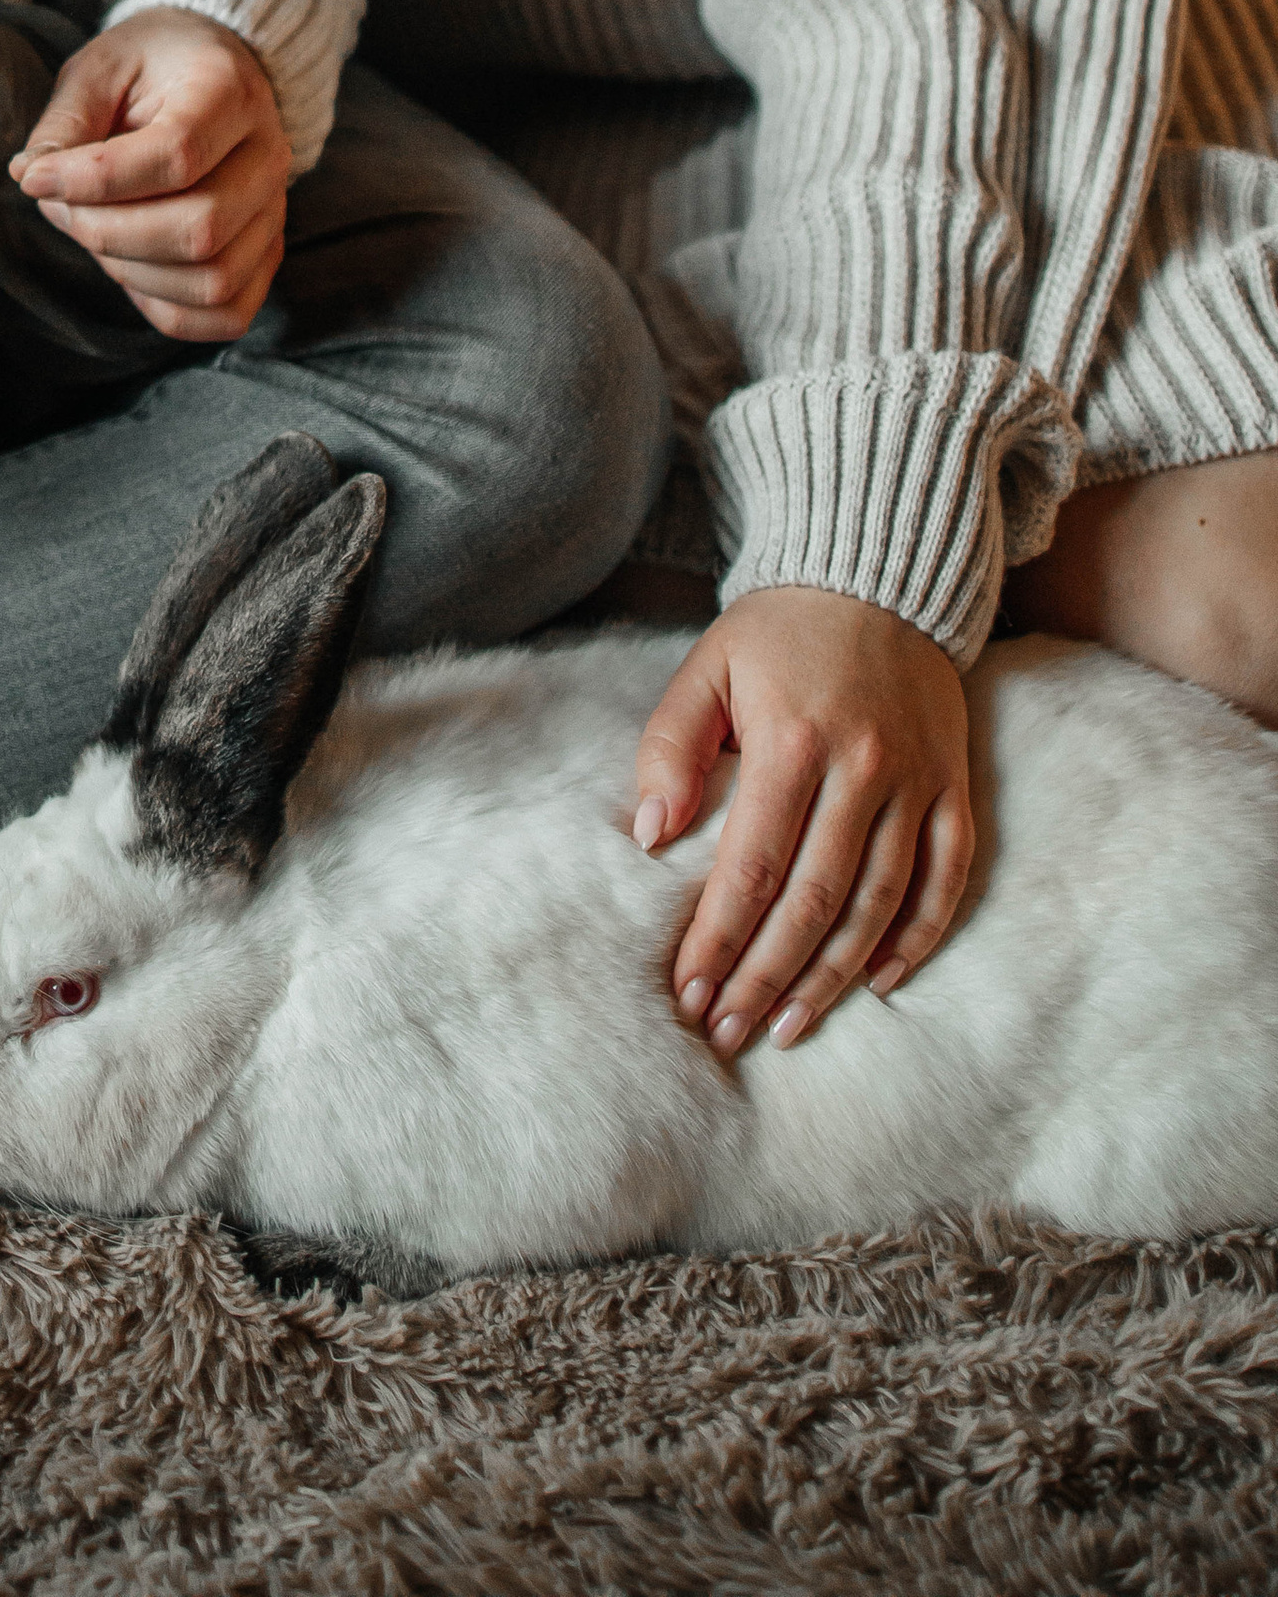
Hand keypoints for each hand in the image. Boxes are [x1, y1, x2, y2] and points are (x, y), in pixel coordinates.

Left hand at [9, 8, 290, 339]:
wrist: (214, 69)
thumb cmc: (150, 65)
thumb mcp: (99, 68)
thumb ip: (66, 123)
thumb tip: (33, 178)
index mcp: (229, 89)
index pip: (175, 155)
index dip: (94, 180)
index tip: (36, 179)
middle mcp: (268, 153)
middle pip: (198, 228)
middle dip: (106, 232)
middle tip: (59, 206)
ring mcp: (275, 208)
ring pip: (213, 279)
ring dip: (132, 273)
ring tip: (91, 231)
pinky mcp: (267, 251)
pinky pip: (227, 312)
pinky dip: (167, 309)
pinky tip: (128, 270)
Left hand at [633, 586, 974, 1054]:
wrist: (877, 576)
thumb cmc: (778, 632)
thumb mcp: (708, 666)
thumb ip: (672, 745)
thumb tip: (652, 836)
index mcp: (793, 740)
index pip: (751, 865)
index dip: (720, 938)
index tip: (689, 991)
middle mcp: (862, 768)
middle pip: (814, 900)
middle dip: (767, 977)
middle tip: (728, 1031)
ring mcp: (917, 780)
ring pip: (879, 902)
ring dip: (834, 975)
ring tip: (789, 1026)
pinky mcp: (955, 785)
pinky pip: (947, 877)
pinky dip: (919, 937)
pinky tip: (881, 983)